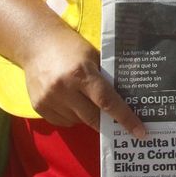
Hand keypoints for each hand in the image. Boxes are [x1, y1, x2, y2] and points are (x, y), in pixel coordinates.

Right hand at [20, 24, 146, 137]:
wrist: (35, 43)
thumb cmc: (70, 47)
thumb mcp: (93, 57)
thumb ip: (106, 78)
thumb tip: (126, 100)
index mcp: (81, 73)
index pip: (107, 101)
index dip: (125, 118)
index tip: (140, 132)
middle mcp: (64, 89)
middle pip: (93, 117)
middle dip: (106, 123)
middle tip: (117, 124)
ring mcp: (49, 100)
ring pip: (78, 122)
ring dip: (87, 116)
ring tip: (85, 99)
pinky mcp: (38, 107)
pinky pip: (63, 122)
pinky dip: (72, 117)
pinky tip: (71, 102)